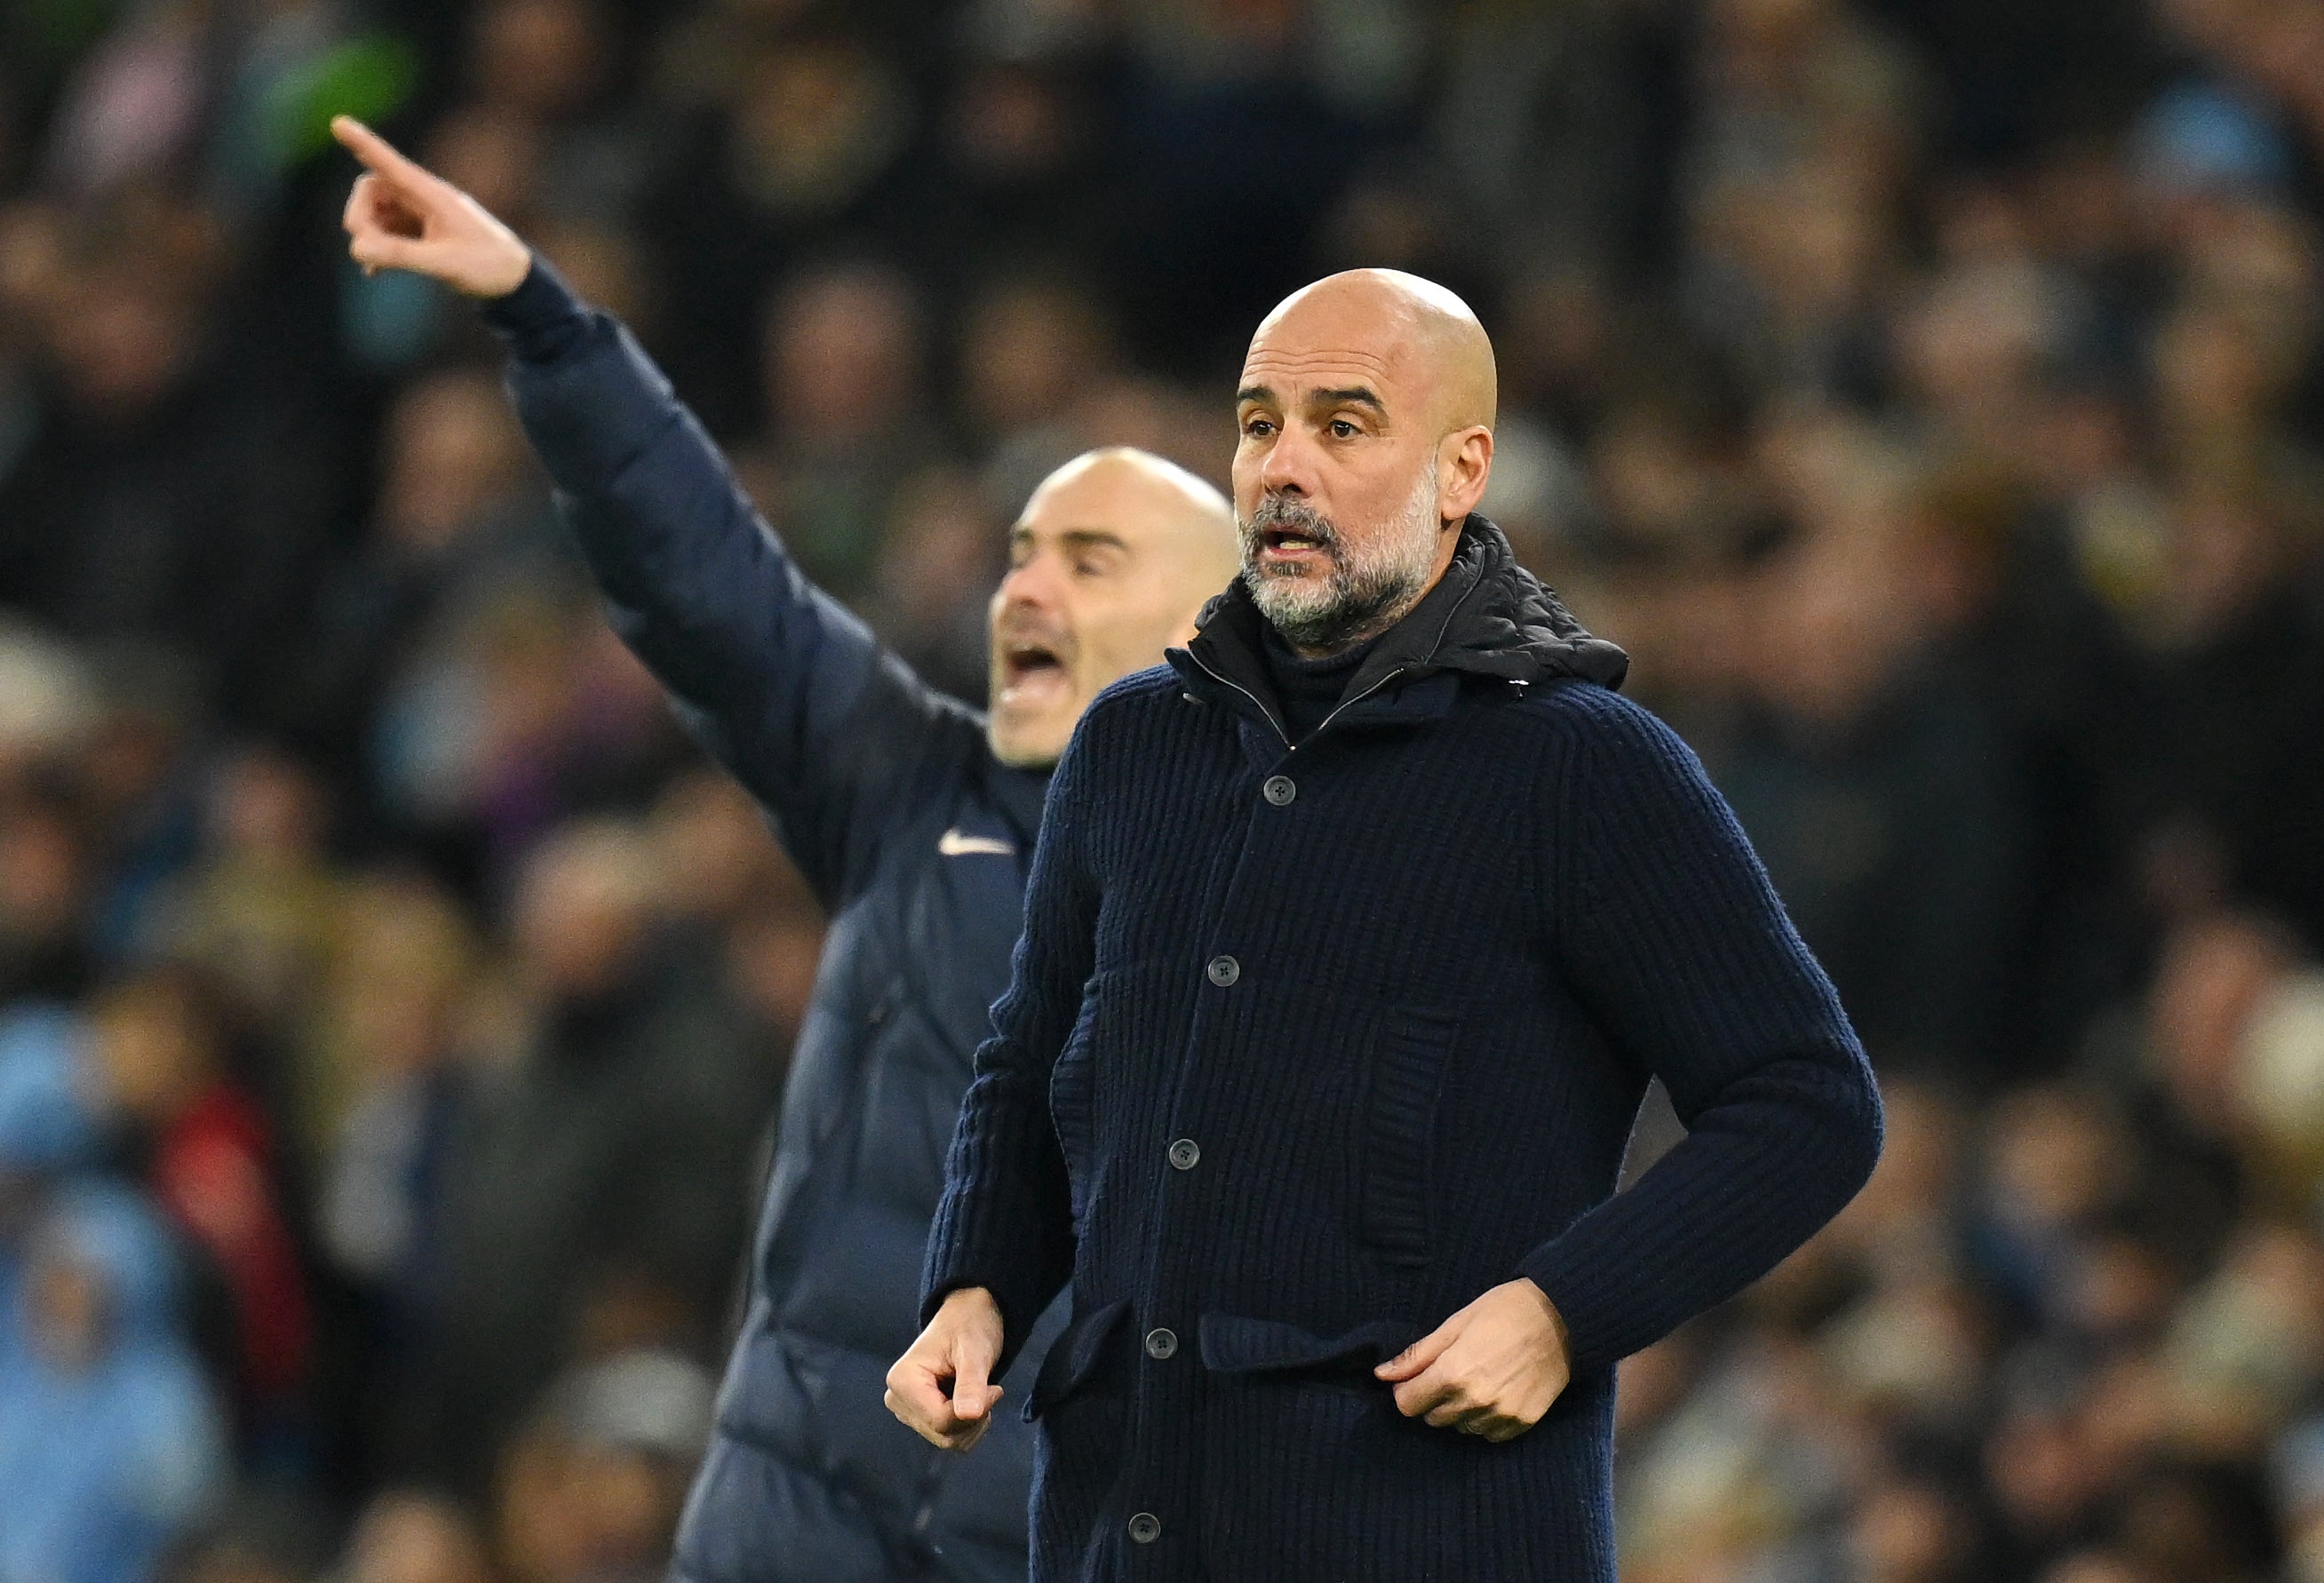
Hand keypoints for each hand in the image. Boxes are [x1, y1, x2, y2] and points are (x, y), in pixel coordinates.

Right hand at [331, 115, 531, 296]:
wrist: (515, 282)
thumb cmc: (488, 267)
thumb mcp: (445, 264)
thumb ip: (402, 256)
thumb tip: (358, 249)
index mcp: (433, 196)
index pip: (391, 165)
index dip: (363, 144)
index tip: (338, 123)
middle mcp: (424, 199)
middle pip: (372, 190)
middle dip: (360, 216)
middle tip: (367, 250)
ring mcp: (421, 215)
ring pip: (376, 212)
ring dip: (368, 236)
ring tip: (378, 266)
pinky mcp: (420, 233)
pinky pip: (386, 231)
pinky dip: (377, 249)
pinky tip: (375, 273)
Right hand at [885, 1287, 1006, 1450]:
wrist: (967, 1317)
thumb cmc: (970, 1326)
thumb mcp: (974, 1351)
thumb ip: (970, 1383)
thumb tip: (968, 1415)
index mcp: (903, 1380)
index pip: (940, 1420)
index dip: (975, 1411)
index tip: (995, 1389)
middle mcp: (897, 1399)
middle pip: (943, 1434)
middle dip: (973, 1418)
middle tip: (989, 1389)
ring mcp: (907, 1410)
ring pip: (947, 1440)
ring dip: (973, 1423)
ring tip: (978, 1392)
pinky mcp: (919, 1417)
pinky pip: (949, 1438)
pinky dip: (968, 1426)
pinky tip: (971, 1401)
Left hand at [1375, 1278, 1569, 1442]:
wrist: (1562, 1318)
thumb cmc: (1504, 1311)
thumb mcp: (1455, 1324)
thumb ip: (1417, 1355)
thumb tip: (1381, 1374)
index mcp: (1453, 1374)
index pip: (1408, 1405)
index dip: (1407, 1390)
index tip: (1417, 1376)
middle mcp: (1475, 1401)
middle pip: (1432, 1418)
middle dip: (1432, 1398)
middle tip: (1450, 1371)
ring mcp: (1500, 1415)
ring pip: (1460, 1427)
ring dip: (1459, 1410)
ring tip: (1476, 1379)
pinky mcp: (1522, 1423)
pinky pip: (1488, 1434)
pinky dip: (1485, 1419)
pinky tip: (1495, 1393)